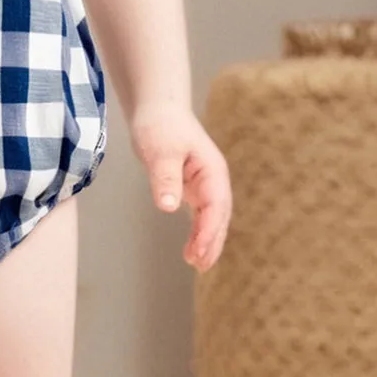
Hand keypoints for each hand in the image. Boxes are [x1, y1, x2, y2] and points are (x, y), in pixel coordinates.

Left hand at [129, 102, 231, 273]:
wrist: (158, 110)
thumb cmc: (160, 126)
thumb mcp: (160, 151)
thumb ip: (165, 178)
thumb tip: (169, 207)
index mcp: (212, 171)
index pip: (215, 207)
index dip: (208, 231)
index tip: (197, 252)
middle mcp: (213, 180)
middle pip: (219, 216)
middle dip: (212, 242)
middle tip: (200, 266)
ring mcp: (205, 184)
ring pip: (212, 218)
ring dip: (207, 241)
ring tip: (198, 264)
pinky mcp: (192, 187)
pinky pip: (201, 214)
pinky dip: (198, 232)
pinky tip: (192, 249)